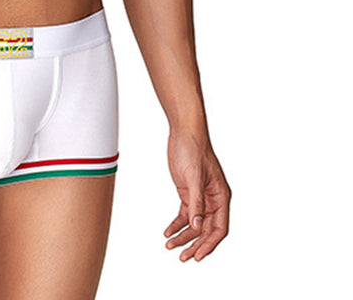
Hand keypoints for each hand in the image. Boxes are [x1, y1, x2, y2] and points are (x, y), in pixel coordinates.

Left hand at [164, 130, 230, 261]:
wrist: (184, 132)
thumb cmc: (193, 149)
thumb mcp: (193, 177)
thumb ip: (195, 203)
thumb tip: (196, 227)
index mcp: (221, 196)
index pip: (219, 228)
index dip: (209, 244)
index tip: (197, 256)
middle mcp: (213, 199)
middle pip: (207, 230)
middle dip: (195, 244)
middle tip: (183, 257)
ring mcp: (201, 196)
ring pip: (194, 224)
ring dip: (183, 236)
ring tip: (170, 245)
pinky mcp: (188, 192)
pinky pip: (185, 214)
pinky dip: (177, 224)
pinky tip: (168, 231)